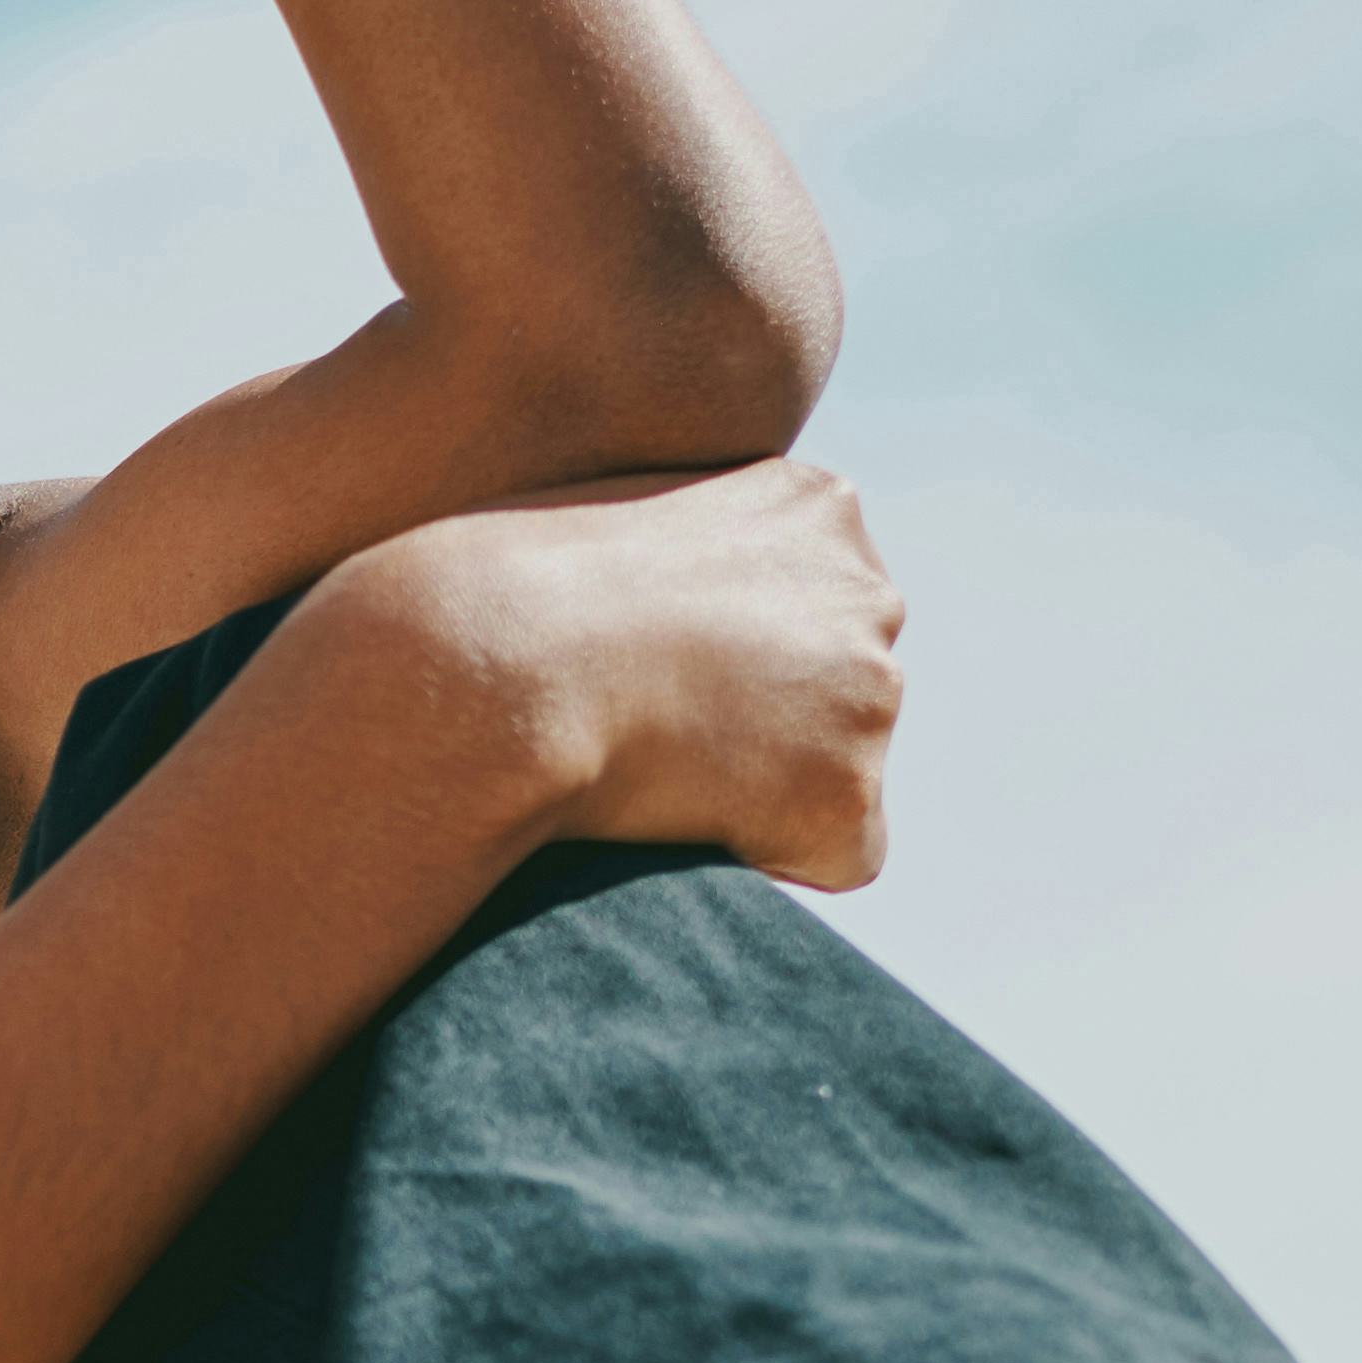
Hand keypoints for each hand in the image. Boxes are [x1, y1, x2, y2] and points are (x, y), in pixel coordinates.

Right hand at [373, 451, 909, 891]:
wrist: (491, 668)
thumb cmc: (499, 596)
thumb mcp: (612, 527)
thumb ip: (685, 560)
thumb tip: (680, 626)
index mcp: (814, 505)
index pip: (817, 603)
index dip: (735, 657)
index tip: (660, 669)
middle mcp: (867, 588)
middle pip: (842, 684)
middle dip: (771, 717)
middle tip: (657, 727)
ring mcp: (870, 691)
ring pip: (842, 767)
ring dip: (765, 784)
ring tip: (654, 768)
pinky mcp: (848, 794)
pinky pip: (840, 855)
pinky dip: (773, 858)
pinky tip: (683, 821)